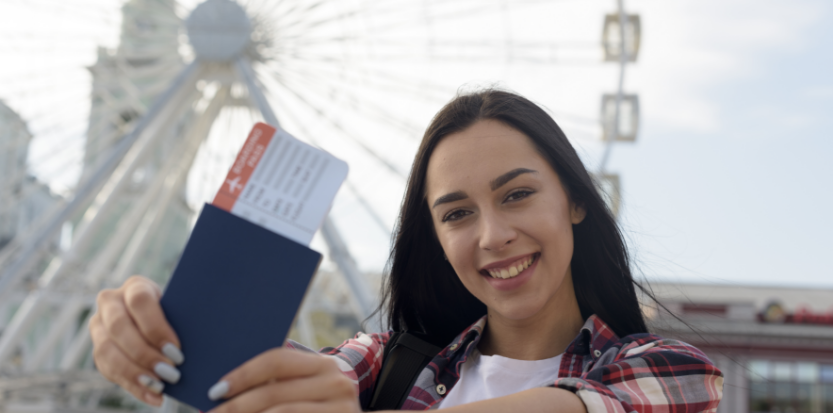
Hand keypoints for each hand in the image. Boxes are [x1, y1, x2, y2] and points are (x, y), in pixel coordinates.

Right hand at [90, 276, 184, 405]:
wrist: (158, 320)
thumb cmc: (177, 314)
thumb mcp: (180, 309)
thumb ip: (184, 320)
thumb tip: (206, 340)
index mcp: (135, 286)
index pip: (140, 301)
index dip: (156, 327)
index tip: (176, 349)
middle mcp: (111, 302)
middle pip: (119, 327)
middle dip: (145, 354)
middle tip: (171, 373)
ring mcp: (99, 326)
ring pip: (107, 350)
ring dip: (135, 372)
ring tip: (161, 387)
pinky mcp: (98, 349)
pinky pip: (109, 370)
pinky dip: (133, 387)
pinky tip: (155, 397)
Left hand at [207, 347, 359, 412]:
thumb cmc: (316, 403)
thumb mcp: (306, 387)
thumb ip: (279, 381)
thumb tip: (227, 385)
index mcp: (325, 364)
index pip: (277, 360)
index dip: (243, 374)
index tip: (216, 390)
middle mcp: (337, 384)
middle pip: (274, 392)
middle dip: (237, 406)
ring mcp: (341, 409)